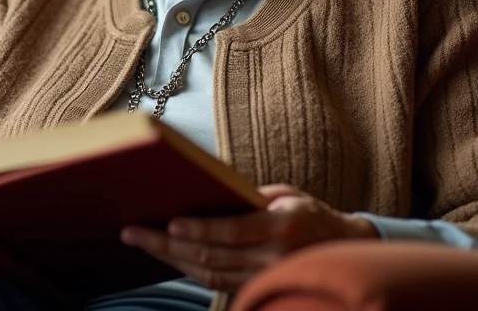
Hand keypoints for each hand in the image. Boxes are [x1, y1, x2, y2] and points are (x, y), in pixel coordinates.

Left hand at [120, 184, 377, 292]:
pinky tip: (167, 255)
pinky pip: (215, 283)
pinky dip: (187, 269)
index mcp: (281, 227)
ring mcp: (264, 278)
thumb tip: (207, 190)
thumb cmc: (310, 214)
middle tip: (132, 232)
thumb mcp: (286, 195)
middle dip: (167, 244)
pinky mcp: (257, 289)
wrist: (345, 250)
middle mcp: (272, 257)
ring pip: (208, 274)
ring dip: (170, 259)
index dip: (198, 229)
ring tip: (140, 242)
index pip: (232, 232)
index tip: (168, 222)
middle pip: (211, 256)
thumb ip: (250, 197)